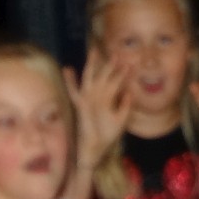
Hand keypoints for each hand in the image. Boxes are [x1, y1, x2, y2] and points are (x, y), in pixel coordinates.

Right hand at [64, 49, 133, 166]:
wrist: (97, 147)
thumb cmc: (108, 135)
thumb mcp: (121, 119)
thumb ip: (125, 105)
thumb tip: (129, 92)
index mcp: (107, 99)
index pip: (116, 82)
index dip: (123, 74)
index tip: (131, 65)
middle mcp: (97, 96)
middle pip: (103, 76)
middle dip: (110, 65)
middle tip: (117, 53)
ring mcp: (88, 99)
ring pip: (91, 78)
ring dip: (93, 65)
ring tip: (94, 51)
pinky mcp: (81, 105)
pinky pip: (74, 91)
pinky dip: (69, 81)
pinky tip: (67, 69)